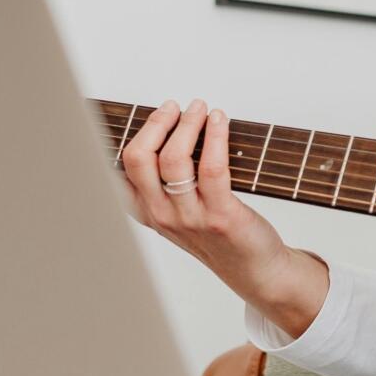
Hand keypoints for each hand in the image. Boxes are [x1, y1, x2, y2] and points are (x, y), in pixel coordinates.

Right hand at [117, 98, 297, 302]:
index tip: (159, 114)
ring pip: (174, 158)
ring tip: (201, 109)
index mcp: (147, 211)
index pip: (123, 167)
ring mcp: (189, 218)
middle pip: (139, 158)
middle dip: (157, 123)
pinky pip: (211, 168)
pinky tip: (219, 121)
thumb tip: (173, 127)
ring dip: (188, 124)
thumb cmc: (218, 234)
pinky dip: (214, 136)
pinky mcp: (219, 216)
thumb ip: (166, 180)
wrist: (253, 268)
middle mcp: (162, 215)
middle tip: (176, 107)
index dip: (139, 133)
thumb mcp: (179, 211)